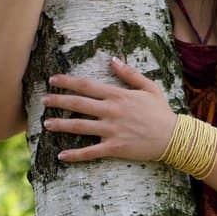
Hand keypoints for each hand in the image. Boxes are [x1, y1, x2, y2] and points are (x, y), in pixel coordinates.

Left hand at [42, 57, 177, 163]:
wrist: (173, 138)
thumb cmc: (161, 112)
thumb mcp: (149, 87)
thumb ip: (129, 74)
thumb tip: (112, 60)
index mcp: (118, 95)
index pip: (87, 86)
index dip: (67, 82)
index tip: (53, 79)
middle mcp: (111, 111)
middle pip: (78, 104)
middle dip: (58, 101)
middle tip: (43, 100)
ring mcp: (112, 130)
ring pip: (80, 127)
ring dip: (61, 125)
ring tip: (46, 124)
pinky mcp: (114, 148)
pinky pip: (90, 152)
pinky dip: (75, 155)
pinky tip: (61, 156)